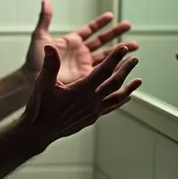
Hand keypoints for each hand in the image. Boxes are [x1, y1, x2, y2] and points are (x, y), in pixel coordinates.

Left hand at [22, 0, 138, 85]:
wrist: (33, 80)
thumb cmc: (34, 61)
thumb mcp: (40, 37)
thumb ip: (45, 19)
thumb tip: (46, 1)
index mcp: (72, 42)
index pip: (89, 30)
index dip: (100, 23)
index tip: (111, 16)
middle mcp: (80, 52)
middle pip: (101, 40)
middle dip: (115, 33)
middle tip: (128, 25)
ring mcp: (84, 65)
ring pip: (106, 55)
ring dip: (119, 50)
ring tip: (135, 45)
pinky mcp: (86, 77)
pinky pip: (103, 70)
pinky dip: (115, 66)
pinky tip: (126, 63)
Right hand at [23, 44, 141, 147]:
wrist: (38, 132)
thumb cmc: (39, 107)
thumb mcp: (43, 84)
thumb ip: (50, 65)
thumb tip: (50, 47)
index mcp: (81, 91)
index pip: (103, 71)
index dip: (114, 58)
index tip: (123, 48)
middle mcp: (91, 102)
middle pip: (114, 83)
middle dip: (125, 70)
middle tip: (135, 59)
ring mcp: (93, 111)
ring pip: (116, 98)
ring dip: (128, 88)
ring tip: (139, 80)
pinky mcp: (91, 118)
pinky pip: (110, 108)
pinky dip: (120, 101)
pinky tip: (126, 98)